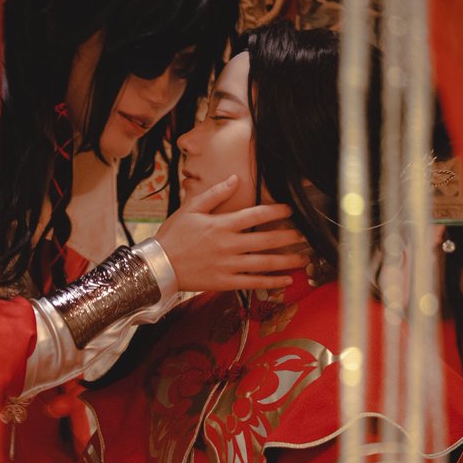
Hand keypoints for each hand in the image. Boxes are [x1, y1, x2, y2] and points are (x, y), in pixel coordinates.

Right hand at [154, 175, 310, 291]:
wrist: (157, 265)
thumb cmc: (172, 236)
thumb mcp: (191, 208)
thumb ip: (215, 194)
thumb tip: (234, 179)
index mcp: (222, 225)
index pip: (256, 214)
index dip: (276, 211)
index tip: (290, 210)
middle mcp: (228, 245)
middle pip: (266, 239)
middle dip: (289, 236)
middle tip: (305, 235)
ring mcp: (228, 265)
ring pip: (264, 262)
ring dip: (286, 260)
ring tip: (303, 257)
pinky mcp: (224, 282)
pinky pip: (253, 283)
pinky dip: (271, 281)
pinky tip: (286, 279)